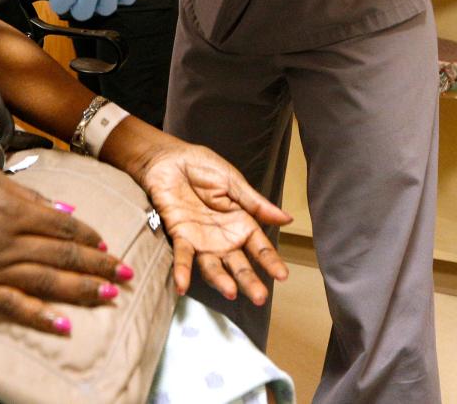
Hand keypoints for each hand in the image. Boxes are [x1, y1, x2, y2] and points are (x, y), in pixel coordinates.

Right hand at [0, 156, 125, 334]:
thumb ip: (29, 196)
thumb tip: (63, 211)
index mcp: (14, 209)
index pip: (65, 228)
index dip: (90, 239)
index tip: (108, 246)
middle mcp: (8, 240)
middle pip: (64, 258)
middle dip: (99, 267)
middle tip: (126, 275)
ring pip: (46, 283)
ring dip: (82, 291)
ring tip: (109, 296)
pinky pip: (12, 307)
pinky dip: (40, 318)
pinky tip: (63, 326)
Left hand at [131, 138, 291, 303]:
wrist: (169, 158)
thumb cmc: (202, 167)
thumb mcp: (233, 182)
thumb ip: (255, 203)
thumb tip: (287, 218)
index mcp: (241, 223)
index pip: (260, 247)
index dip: (271, 261)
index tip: (282, 276)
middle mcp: (223, 238)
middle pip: (239, 265)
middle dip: (249, 281)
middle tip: (259, 297)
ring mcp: (201, 241)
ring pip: (213, 267)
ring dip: (220, 281)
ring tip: (230, 292)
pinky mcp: (179, 236)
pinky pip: (182, 256)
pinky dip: (182, 271)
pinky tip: (183, 286)